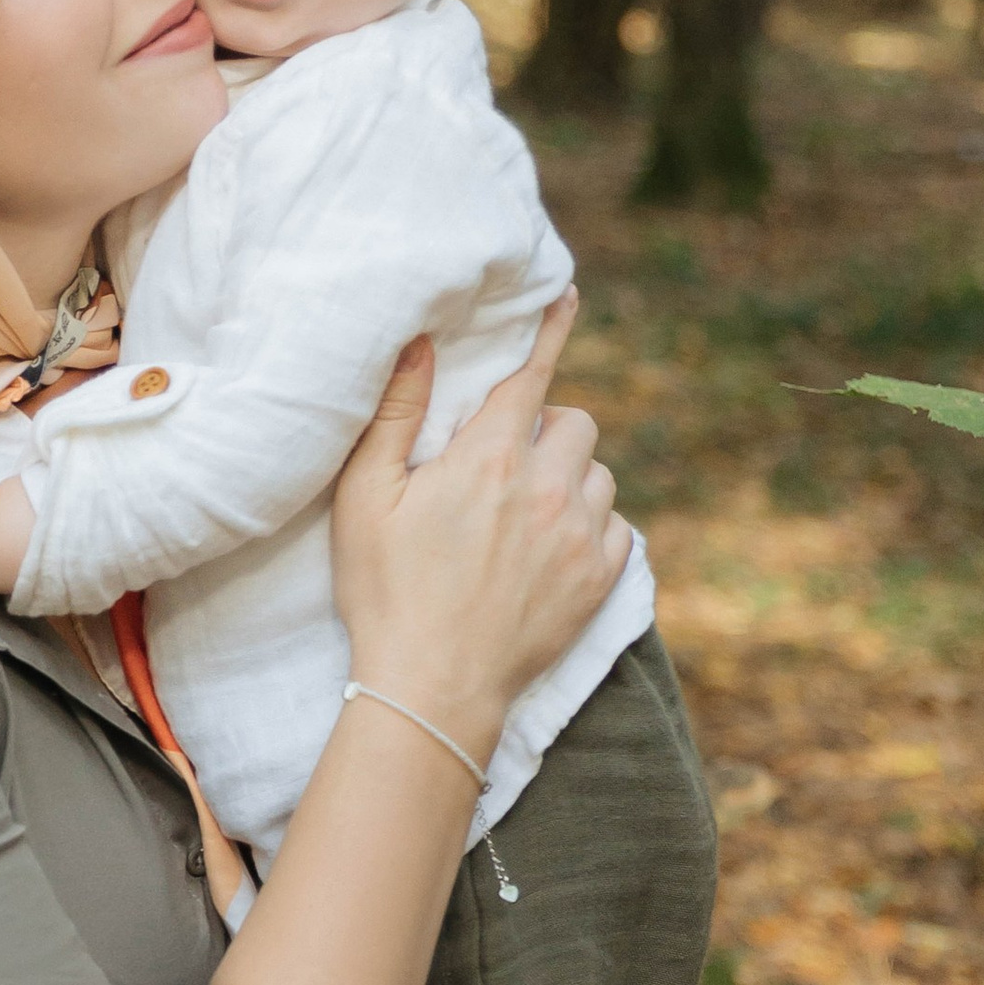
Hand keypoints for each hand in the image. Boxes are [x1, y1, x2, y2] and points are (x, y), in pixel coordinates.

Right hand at [329, 299, 630, 757]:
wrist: (432, 689)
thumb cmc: (386, 594)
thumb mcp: (366, 500)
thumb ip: (395, 416)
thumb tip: (420, 342)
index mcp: (489, 460)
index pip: (531, 375)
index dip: (550, 330)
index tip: (569, 295)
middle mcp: (547, 488)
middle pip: (575, 422)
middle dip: (546, 431)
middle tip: (505, 467)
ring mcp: (580, 536)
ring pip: (599, 475)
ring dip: (570, 480)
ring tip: (527, 515)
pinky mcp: (599, 581)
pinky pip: (617, 529)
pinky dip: (591, 530)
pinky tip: (551, 553)